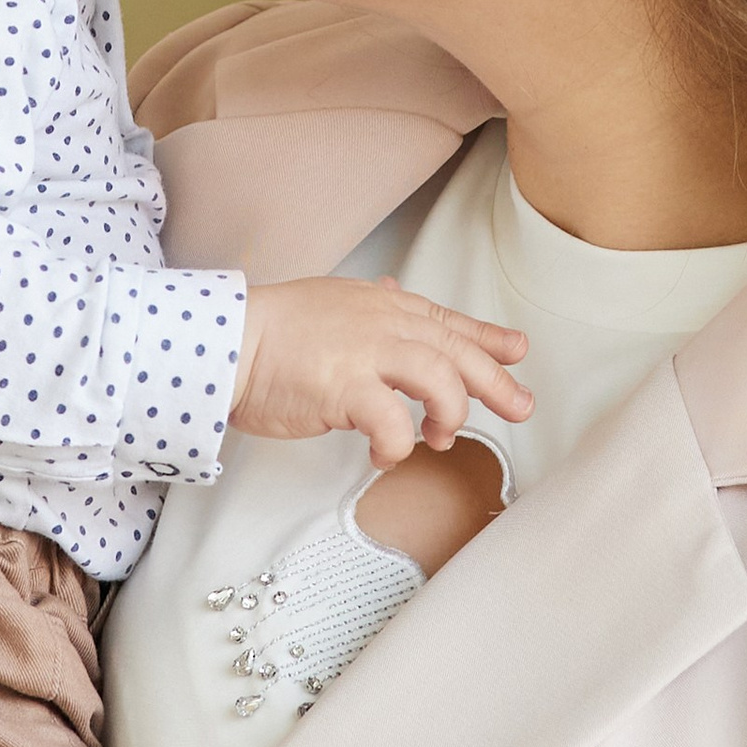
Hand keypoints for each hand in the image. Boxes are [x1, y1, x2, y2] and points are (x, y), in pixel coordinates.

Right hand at [230, 274, 530, 465]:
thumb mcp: (332, 302)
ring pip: (439, 378)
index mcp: (383, 307)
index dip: (487, 339)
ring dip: (450, 413)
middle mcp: (383, 325)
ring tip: (440, 437)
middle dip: (495, 382)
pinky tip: (387, 456)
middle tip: (520, 407)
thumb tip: (396, 289)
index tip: (517, 352)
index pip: (447, 321)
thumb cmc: (273, 331)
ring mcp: (365, 354)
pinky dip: (398, 445)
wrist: (226, 342)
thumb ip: (370, 304)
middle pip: (456, 351)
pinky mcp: (344, 388)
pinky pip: (392, 422)